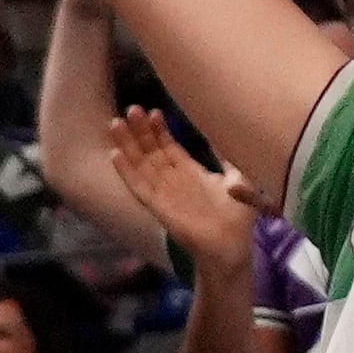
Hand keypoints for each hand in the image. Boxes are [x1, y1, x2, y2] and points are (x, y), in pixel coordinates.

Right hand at [109, 105, 265, 268]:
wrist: (232, 245)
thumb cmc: (237, 216)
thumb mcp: (238, 178)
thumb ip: (232, 158)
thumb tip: (235, 135)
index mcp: (189, 173)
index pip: (168, 147)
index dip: (160, 130)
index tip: (155, 110)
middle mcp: (172, 180)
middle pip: (151, 150)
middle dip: (140, 130)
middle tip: (132, 107)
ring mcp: (163, 192)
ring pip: (140, 164)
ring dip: (128, 144)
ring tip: (116, 122)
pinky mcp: (158, 206)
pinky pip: (138, 186)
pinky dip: (126, 171)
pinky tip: (115, 154)